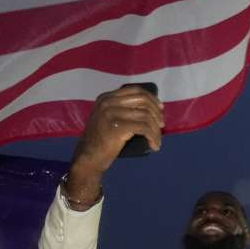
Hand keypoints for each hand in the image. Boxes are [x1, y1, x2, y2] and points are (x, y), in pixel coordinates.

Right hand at [64, 86, 163, 204]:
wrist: (88, 158)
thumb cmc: (100, 141)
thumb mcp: (108, 119)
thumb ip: (121, 110)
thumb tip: (150, 108)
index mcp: (106, 98)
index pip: (135, 91)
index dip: (151, 98)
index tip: (160, 109)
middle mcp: (108, 102)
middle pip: (143, 100)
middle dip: (156, 113)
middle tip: (161, 125)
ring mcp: (112, 113)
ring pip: (146, 116)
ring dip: (156, 130)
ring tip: (157, 140)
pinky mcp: (118, 127)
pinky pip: (144, 128)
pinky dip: (153, 137)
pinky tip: (154, 145)